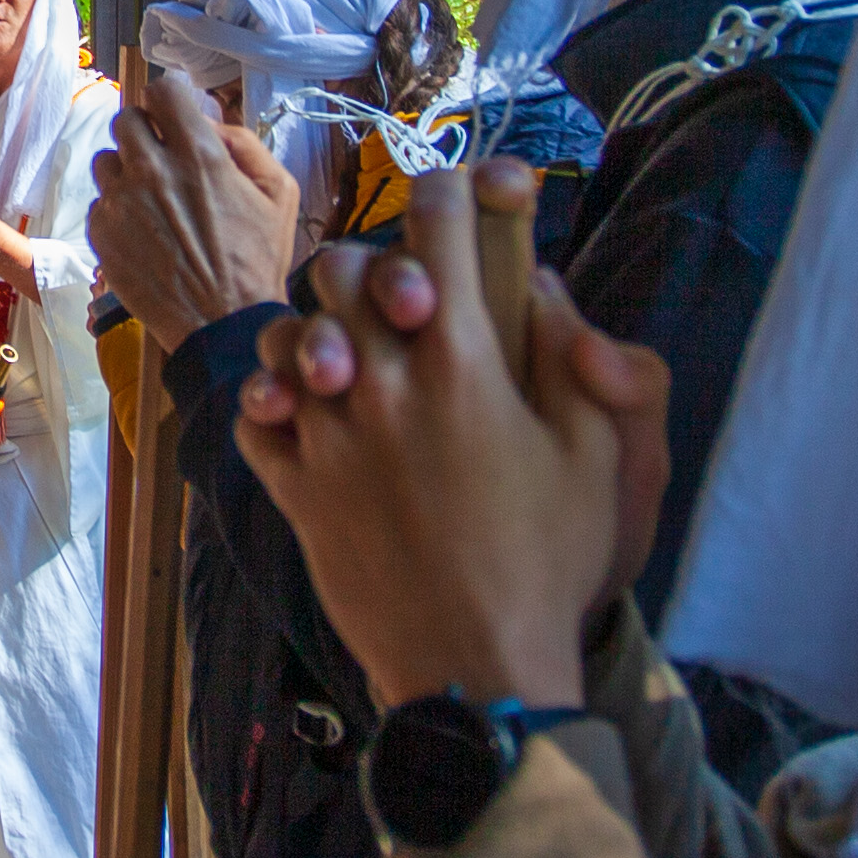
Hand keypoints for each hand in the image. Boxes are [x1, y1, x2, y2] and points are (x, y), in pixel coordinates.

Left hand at [88, 65, 301, 342]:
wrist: (222, 323)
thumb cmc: (257, 260)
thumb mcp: (279, 192)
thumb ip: (244, 142)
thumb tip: (206, 118)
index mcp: (198, 155)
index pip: (163, 90)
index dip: (171, 98)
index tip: (177, 114)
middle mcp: (152, 171)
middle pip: (125, 118)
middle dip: (146, 131)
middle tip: (164, 158)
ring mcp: (120, 203)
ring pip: (106, 159)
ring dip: (127, 170)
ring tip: (153, 199)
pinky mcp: (101, 233)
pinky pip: (99, 201)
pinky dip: (118, 209)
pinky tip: (145, 231)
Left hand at [229, 161, 665, 708]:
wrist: (475, 669)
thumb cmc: (549, 561)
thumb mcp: (599, 455)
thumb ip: (577, 357)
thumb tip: (545, 284)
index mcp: (464, 362)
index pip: (439, 223)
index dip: (456, 189)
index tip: (471, 195)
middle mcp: (381, 384)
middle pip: (346, 265)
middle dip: (380, 258)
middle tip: (414, 294)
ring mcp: (326, 436)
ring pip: (287, 332)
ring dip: (318, 325)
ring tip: (353, 350)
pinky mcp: (293, 489)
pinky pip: (257, 415)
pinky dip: (275, 399)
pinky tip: (310, 408)